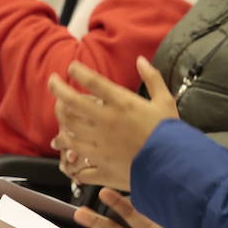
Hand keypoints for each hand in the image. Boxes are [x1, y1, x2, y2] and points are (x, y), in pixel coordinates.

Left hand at [50, 57, 178, 190]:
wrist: (174, 167)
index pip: (92, 81)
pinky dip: (73, 161)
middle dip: (57, 90)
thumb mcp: (165, 100)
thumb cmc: (170, 134)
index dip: (77, 71)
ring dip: (61, 124)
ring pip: (69, 133)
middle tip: (53, 83)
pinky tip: (72, 156)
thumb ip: (152, 78)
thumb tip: (141, 60)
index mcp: (122, 104)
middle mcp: (105, 122)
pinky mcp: (102, 167)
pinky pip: (79, 165)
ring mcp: (100, 146)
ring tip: (61, 119)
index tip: (71, 67)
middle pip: (71, 103)